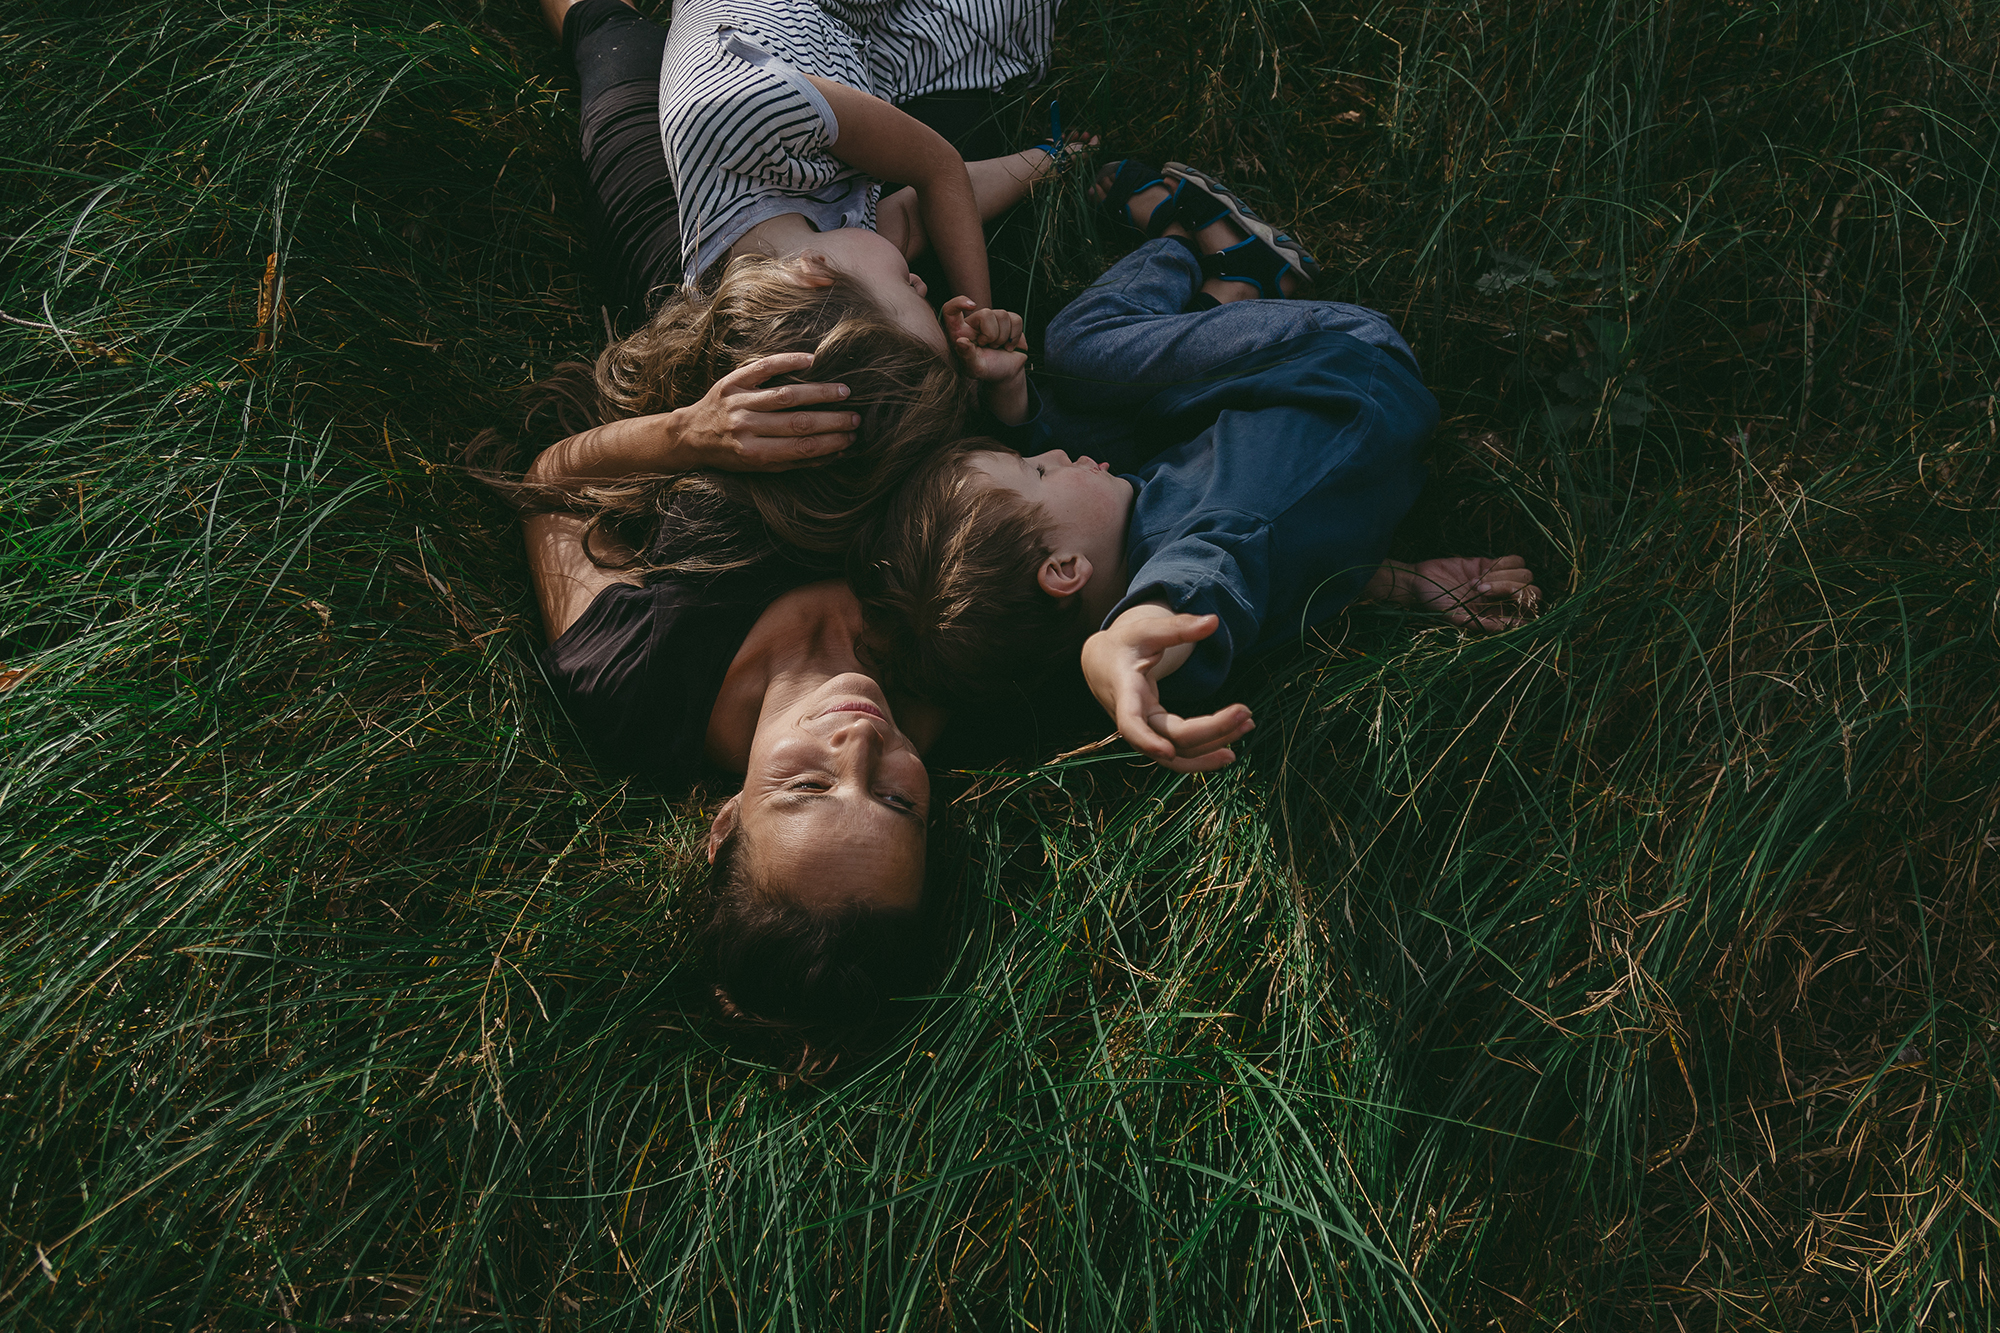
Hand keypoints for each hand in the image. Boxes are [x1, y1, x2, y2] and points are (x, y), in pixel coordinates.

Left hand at [674, 352, 858, 470]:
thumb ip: (793, 460)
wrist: (690, 434)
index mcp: (753, 453)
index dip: (829, 443)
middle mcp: (745, 427)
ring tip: (843, 392)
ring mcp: (739, 401)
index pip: (800, 447)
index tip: (851, 438)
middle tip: (856, 417)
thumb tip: (832, 455)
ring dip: (818, 393)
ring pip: (786, 395)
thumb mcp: (758, 467)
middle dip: (832, 421)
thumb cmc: (730, 453)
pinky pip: (764, 367)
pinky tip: (811, 361)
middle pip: (798, 422)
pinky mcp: (733, 381)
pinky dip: (788, 362)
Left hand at [942, 296, 1027, 383]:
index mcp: (961, 332)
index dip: (958, 303)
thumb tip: (960, 341)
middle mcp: (975, 322)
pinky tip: (1009, 345)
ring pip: (1002, 315)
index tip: (972, 306)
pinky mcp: (1009, 320)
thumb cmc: (987, 369)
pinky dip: (1015, 336)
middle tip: (990, 347)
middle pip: (986, 313)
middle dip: (992, 335)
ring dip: (1004, 337)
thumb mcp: (974, 368)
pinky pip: (1016, 319)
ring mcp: (993, 319)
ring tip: (999, 347)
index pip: (950, 310)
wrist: (1006, 373)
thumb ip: (967, 355)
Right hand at [1080, 605, 1253, 772]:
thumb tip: (1213, 621)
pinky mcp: (1155, 736)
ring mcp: (1144, 732)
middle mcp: (1133, 718)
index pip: (1130, 723)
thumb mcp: (1146, 630)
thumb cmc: (1124, 644)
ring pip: (1178, 754)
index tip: (1168, 750)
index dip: (1146, 740)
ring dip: (1213, 747)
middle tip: (1246, 714)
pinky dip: (1203, 757)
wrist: (1102, 664)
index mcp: (1125, 691)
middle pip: (1171, 739)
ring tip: (1247, 726)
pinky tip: (1229, 751)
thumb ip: (1178, 627)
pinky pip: (1179, 755)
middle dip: (1211, 731)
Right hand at [1399, 555, 1538, 629]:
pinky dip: (1505, 563)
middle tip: (1482, 592)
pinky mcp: (1494, 564)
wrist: (1418, 582)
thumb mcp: (1456, 618)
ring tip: (1476, 583)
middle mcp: (1505, 601)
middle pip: (1533, 592)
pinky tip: (1484, 569)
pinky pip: (1517, 560)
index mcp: (1500, 618)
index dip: (1526, 609)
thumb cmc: (1434, 605)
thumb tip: (1509, 629)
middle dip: (1511, 590)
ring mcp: (1502, 580)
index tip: (1508, 607)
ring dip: (1502, 577)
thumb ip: (1482, 624)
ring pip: (1526, 575)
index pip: (1532, 614)